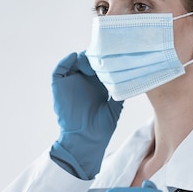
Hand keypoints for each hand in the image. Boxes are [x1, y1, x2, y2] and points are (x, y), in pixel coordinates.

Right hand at [50, 52, 122, 179]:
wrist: (86, 140)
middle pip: (87, 61)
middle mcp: (84, 83)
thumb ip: (120, 92)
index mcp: (97, 86)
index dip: (105, 59)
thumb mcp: (115, 107)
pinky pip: (59, 70)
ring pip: (74, 63)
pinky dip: (65, 61)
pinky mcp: (60, 87)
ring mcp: (71, 84)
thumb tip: (133, 78)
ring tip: (91, 57)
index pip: (100, 66)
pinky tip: (75, 57)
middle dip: (95, 55)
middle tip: (103, 51)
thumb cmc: (101, 128)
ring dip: (82, 57)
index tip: (114, 52)